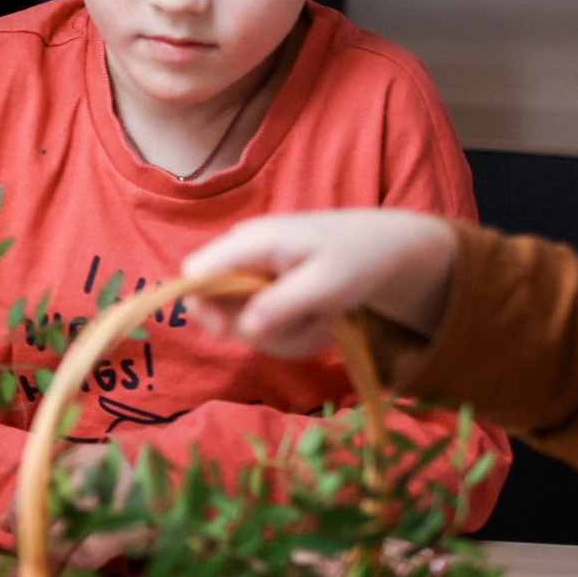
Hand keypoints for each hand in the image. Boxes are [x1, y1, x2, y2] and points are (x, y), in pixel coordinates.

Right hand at [181, 209, 459, 356]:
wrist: (381, 247)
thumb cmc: (357, 259)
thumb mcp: (327, 285)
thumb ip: (283, 304)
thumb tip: (243, 328)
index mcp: (252, 242)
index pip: (196, 271)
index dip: (202, 305)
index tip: (231, 331)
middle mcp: (243, 253)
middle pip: (216, 305)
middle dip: (258, 329)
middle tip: (306, 328)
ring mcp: (252, 270)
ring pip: (241, 321)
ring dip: (282, 335)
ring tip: (321, 323)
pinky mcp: (264, 286)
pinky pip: (260, 321)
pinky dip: (288, 332)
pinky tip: (316, 320)